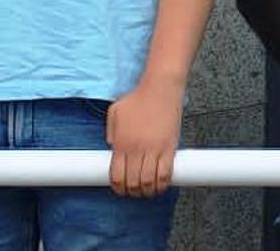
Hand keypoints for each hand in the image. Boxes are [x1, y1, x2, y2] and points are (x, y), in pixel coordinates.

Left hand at [106, 79, 182, 196]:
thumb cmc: (138, 98)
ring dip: (147, 191)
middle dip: (132, 192)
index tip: (120, 189)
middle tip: (134, 192)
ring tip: (147, 191)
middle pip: (132, 182)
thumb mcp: (115, 113)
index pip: (116, 176)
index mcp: (121, 143)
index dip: (118, 188)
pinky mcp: (170, 147)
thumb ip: (110, 133)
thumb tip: (112, 148)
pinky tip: (161, 184)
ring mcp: (154, 149)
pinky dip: (162, 184)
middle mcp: (136, 149)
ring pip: (148, 181)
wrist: (161, 87)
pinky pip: (165, 173)